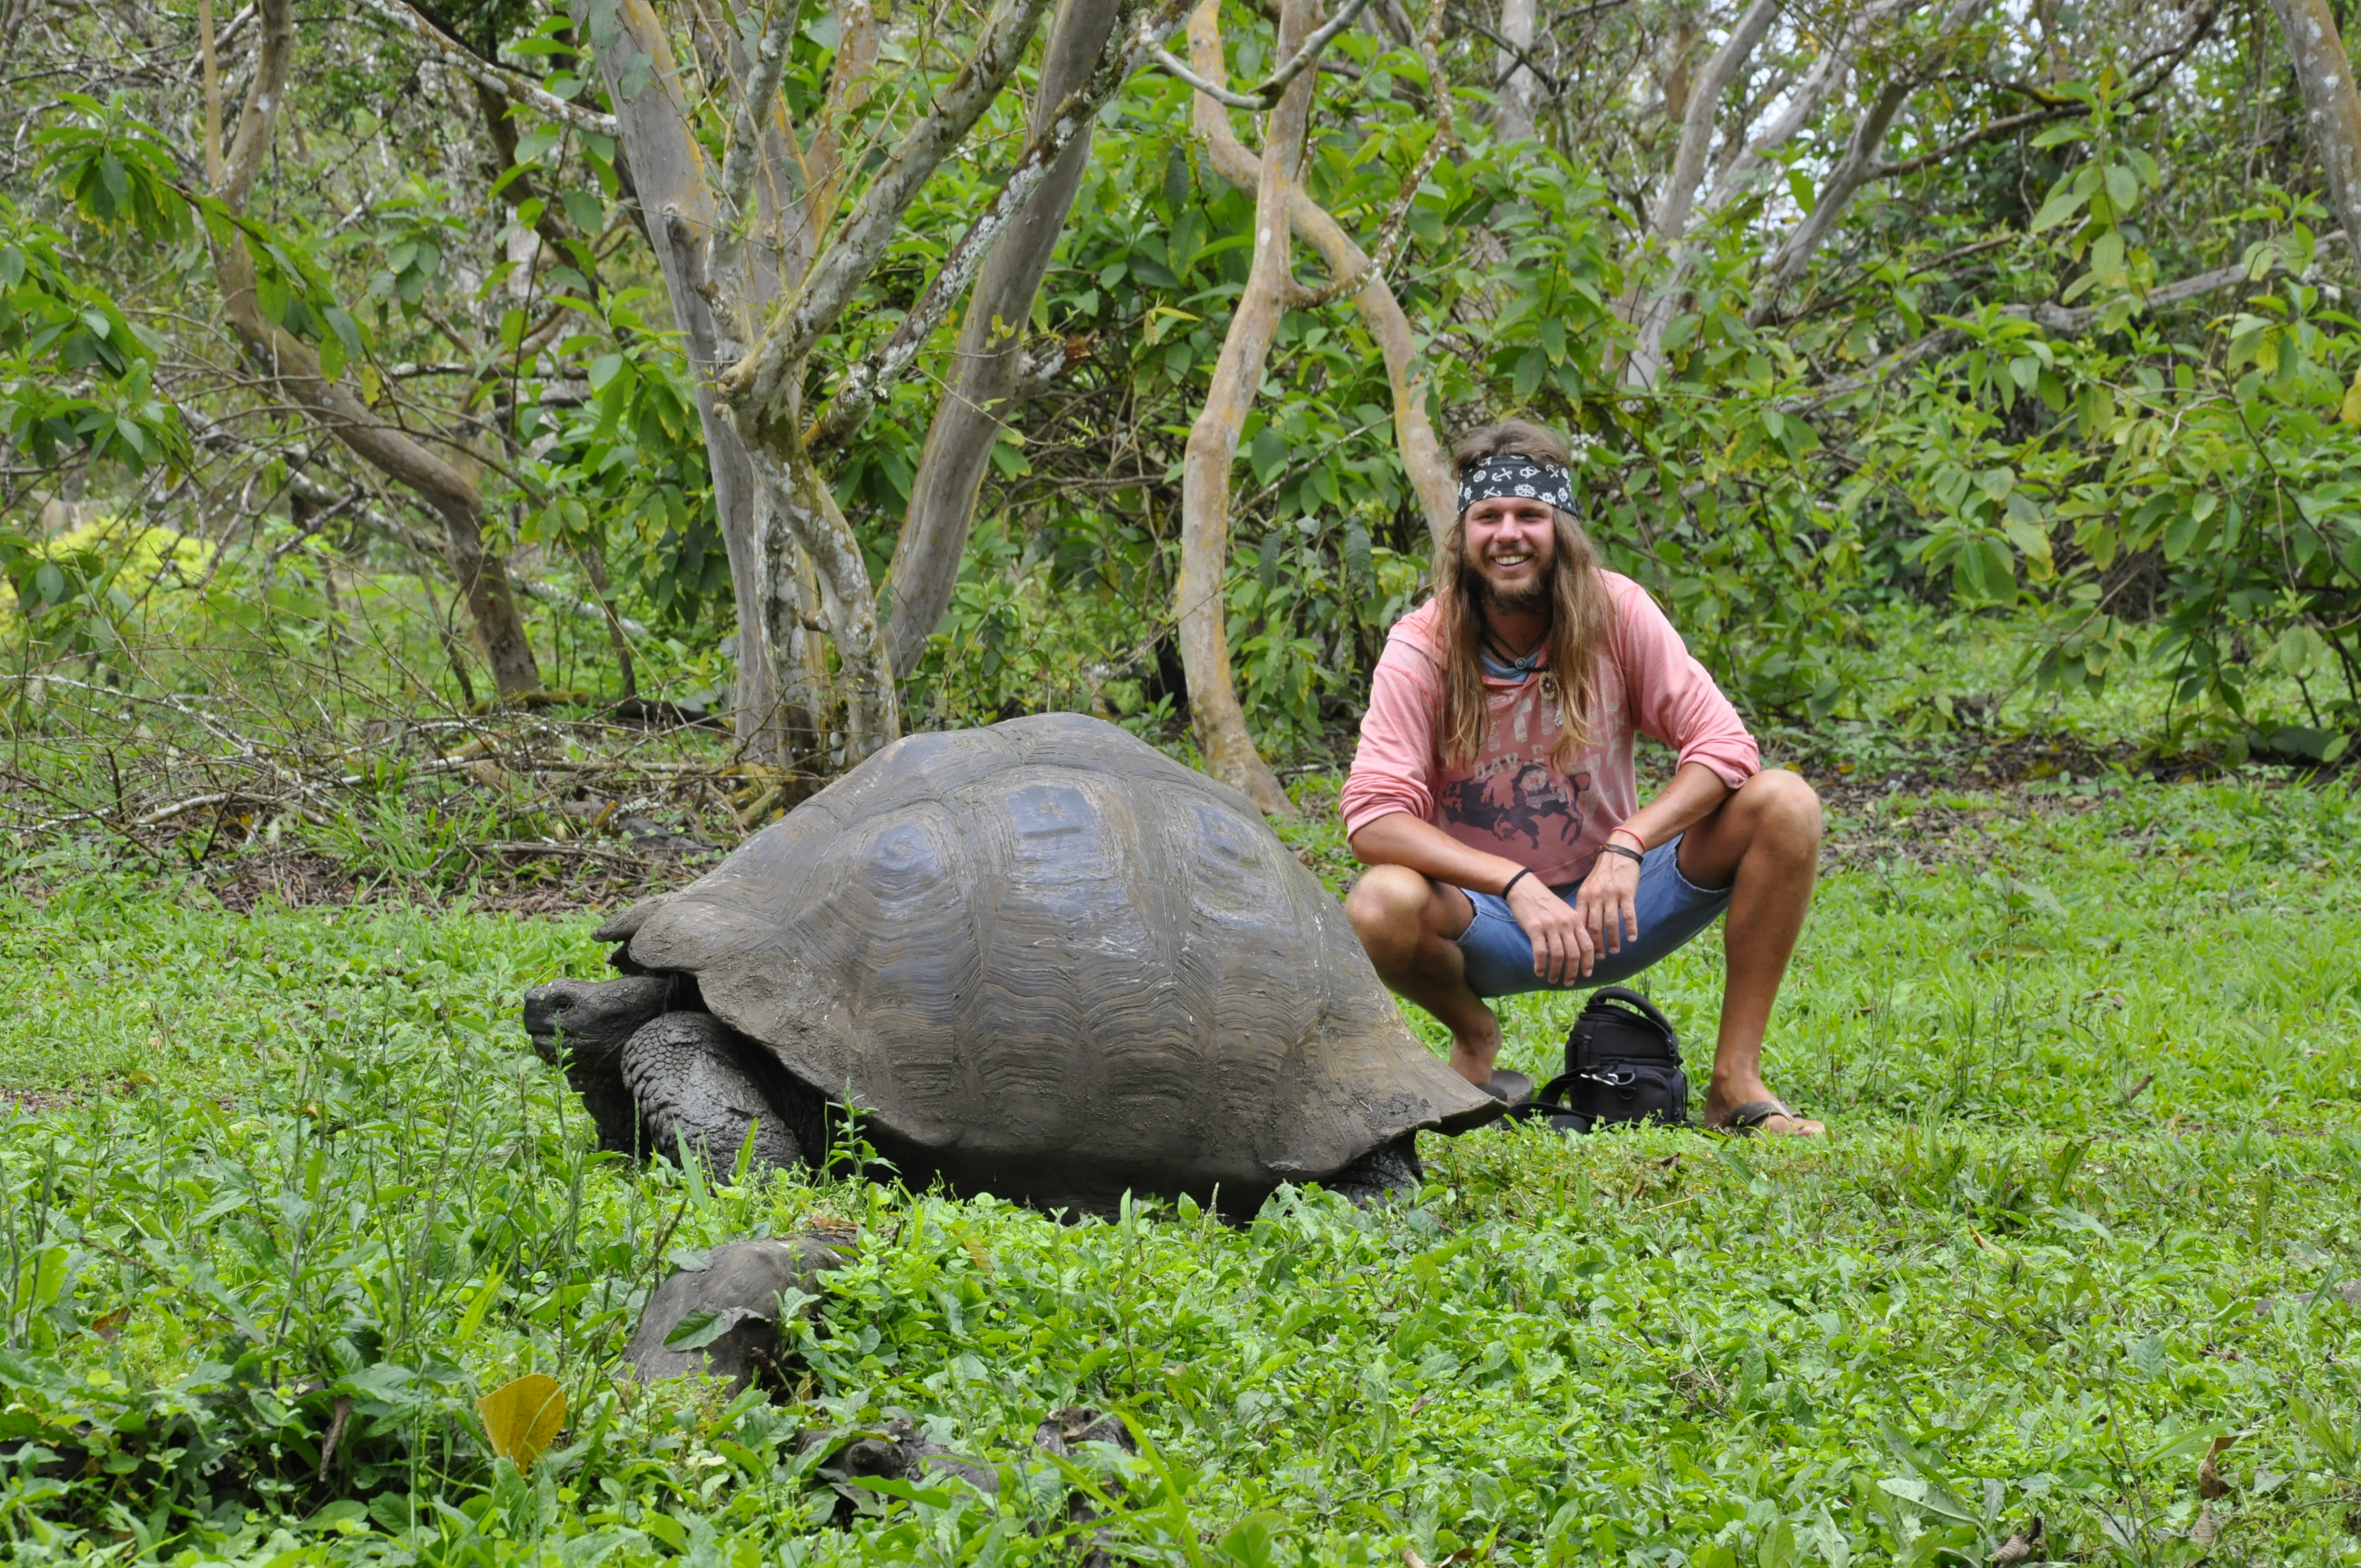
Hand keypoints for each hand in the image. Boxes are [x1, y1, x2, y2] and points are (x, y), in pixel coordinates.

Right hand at [1504, 872, 1589, 985]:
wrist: (1525, 888)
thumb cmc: (1544, 902)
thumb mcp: (1564, 911)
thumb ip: (1572, 927)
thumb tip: (1578, 948)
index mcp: (1575, 919)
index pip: (1587, 945)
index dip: (1588, 962)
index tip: (1587, 974)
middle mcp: (1565, 923)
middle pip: (1574, 954)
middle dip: (1573, 972)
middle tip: (1569, 982)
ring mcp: (1551, 926)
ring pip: (1558, 955)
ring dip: (1556, 972)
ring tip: (1553, 980)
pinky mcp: (1535, 928)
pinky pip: (1541, 952)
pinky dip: (1541, 965)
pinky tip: (1539, 972)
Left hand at [1569, 850, 1640, 975]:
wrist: (1619, 852)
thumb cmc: (1603, 873)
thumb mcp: (1588, 887)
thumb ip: (1585, 905)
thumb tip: (1579, 928)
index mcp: (1584, 896)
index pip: (1579, 922)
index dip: (1580, 939)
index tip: (1581, 951)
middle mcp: (1595, 896)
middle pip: (1594, 926)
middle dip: (1596, 944)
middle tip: (1598, 958)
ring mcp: (1611, 894)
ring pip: (1610, 923)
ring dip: (1613, 940)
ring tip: (1614, 951)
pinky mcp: (1626, 892)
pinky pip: (1628, 914)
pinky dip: (1630, 928)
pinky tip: (1632, 939)